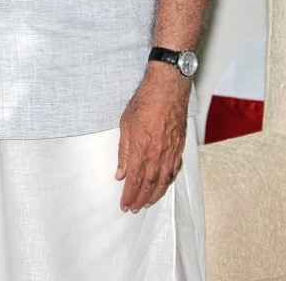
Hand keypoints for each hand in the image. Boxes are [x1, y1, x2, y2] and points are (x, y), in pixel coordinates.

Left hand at [116, 66, 191, 212]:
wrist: (167, 91)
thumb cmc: (144, 104)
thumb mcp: (125, 125)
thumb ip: (123, 152)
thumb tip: (120, 173)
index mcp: (141, 150)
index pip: (134, 180)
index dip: (129, 195)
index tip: (124, 205)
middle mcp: (157, 155)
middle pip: (149, 185)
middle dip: (140, 199)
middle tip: (133, 209)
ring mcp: (170, 153)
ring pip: (163, 182)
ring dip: (154, 195)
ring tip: (146, 203)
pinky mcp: (179, 148)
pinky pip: (173, 171)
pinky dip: (167, 182)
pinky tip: (162, 186)